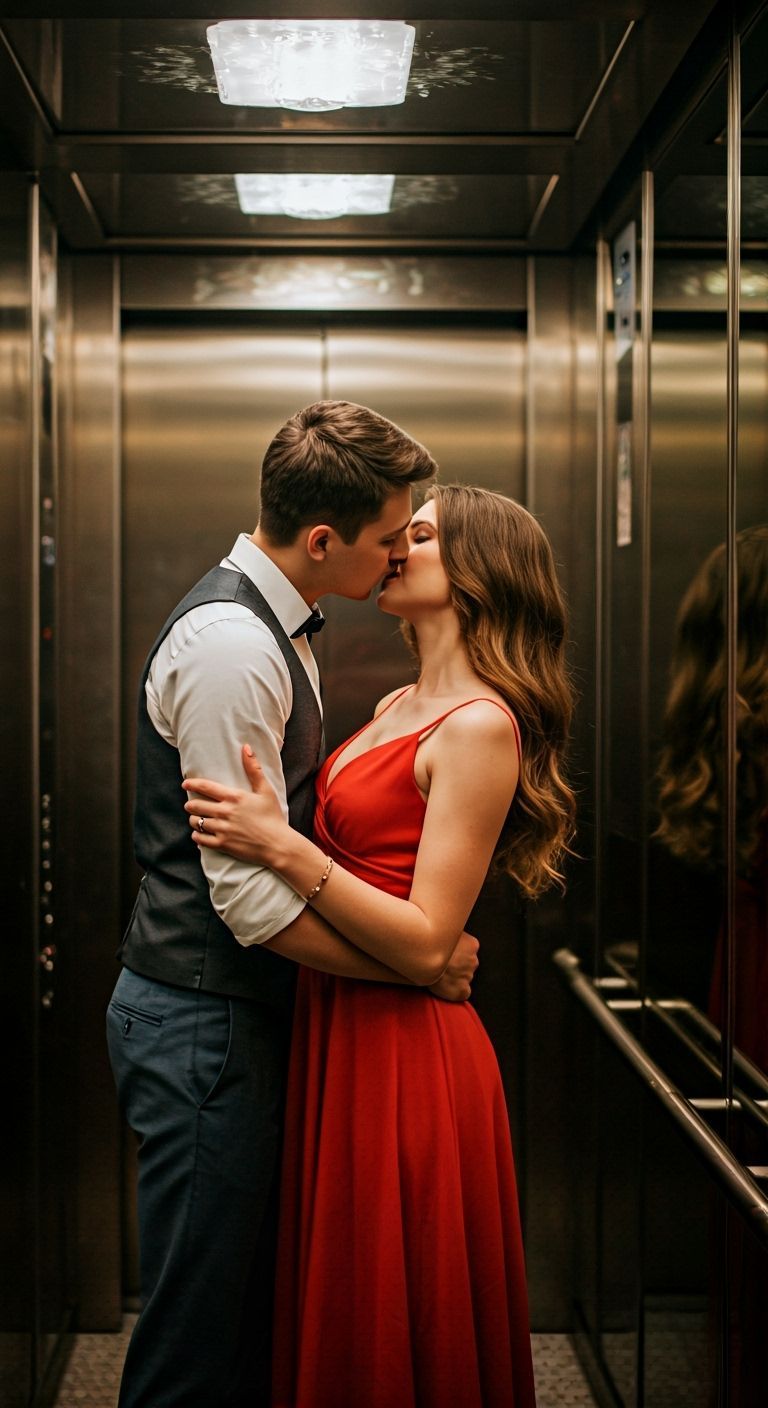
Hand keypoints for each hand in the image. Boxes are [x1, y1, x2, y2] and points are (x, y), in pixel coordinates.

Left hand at [183, 745, 289, 865]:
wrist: (277, 844)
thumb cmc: (273, 816)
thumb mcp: (266, 790)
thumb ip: (254, 769)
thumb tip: (246, 747)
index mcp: (234, 797)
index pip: (206, 787)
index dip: (192, 784)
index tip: (185, 784)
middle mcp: (225, 812)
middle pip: (196, 805)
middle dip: (190, 805)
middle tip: (190, 805)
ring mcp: (222, 829)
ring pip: (196, 822)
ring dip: (193, 820)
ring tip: (196, 819)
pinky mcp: (222, 844)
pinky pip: (200, 839)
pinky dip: (197, 835)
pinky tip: (199, 834)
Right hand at [428, 930, 478, 1002]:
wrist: (422, 957)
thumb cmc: (430, 941)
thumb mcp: (445, 928)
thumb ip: (451, 932)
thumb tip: (448, 929)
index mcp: (472, 945)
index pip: (469, 951)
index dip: (458, 954)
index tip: (447, 955)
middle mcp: (473, 961)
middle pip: (467, 965)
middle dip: (458, 966)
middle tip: (442, 965)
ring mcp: (468, 976)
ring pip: (464, 978)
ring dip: (455, 978)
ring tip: (440, 975)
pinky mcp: (462, 991)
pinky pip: (463, 993)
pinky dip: (456, 992)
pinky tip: (445, 987)